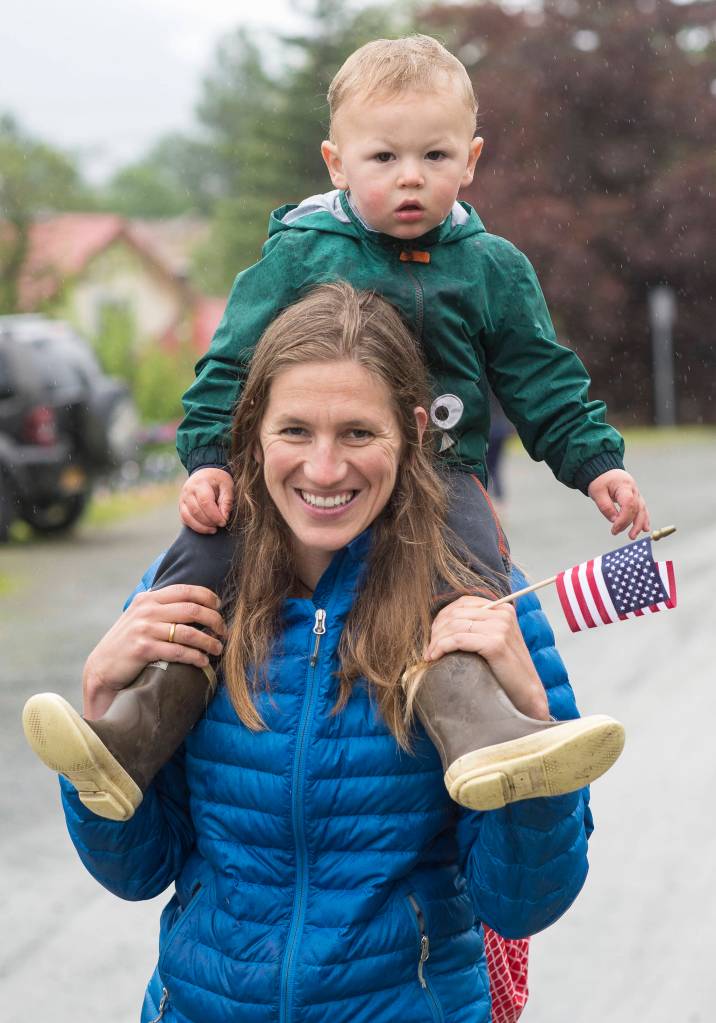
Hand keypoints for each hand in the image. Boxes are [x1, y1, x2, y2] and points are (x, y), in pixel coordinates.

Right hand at [82, 585, 225, 717]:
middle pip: (193, 610)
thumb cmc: (127, 644)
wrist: (102, 668)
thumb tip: (195, 605)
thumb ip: (161, 608)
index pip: (186, 590)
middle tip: (224, 632)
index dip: (208, 598)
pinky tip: (203, 662)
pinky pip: (178, 651)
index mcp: (148, 599)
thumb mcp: (140, 617)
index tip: (219, 608)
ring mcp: (144, 629)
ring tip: (218, 649)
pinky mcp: (144, 649)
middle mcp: (147, 610)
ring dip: (209, 641)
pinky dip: (195, 657)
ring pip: (189, 632)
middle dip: (214, 620)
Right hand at [179, 467, 233, 532]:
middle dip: (209, 522)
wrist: (205, 474)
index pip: (205, 502)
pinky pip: (184, 520)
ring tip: (213, 530)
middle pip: (196, 511)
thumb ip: (227, 501)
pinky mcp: (181, 507)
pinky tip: (205, 528)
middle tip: (220, 525)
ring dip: (201, 527)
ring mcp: (182, 499)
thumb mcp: (227, 486)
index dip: (214, 515)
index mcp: (200, 483)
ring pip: (188, 517)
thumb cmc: (218, 480)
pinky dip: (194, 527)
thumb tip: (224, 517)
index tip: (224, 522)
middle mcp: (188, 491)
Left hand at [425, 595, 548, 719]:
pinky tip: (435, 657)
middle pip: (455, 613)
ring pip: (454, 626)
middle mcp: (503, 614)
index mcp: (503, 609)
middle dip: (436, 630)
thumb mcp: (494, 641)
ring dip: (436, 641)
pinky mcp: (496, 643)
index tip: (433, 636)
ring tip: (430, 655)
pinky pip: (458, 639)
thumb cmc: (507, 672)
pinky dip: (442, 647)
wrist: (528, 696)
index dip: (442, 617)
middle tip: (429, 648)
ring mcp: (501, 627)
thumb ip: (477, 627)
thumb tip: (443, 623)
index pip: (462, 603)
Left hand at [587, 469, 649, 539]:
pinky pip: (642, 509)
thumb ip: (606, 506)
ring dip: (640, 524)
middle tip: (628, 536)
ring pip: (642, 510)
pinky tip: (645, 529)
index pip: (629, 504)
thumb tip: (614, 520)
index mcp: (624, 486)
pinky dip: (644, 519)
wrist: (605, 472)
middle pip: (637, 508)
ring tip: (634, 535)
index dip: (624, 518)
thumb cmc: (601, 481)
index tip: (615, 528)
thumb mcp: (597, 492)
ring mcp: (636, 494)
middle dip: (633, 524)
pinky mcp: (636, 498)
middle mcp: (633, 490)